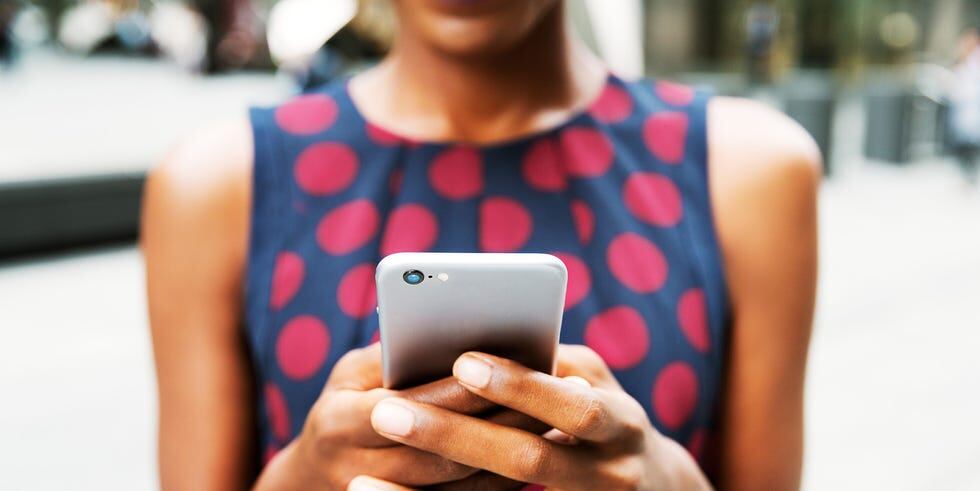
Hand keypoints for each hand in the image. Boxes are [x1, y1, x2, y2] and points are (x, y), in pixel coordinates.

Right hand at [254, 343, 542, 489]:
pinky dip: (498, 483)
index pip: (414, 407)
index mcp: (341, 423)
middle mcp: (357, 469)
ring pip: (456, 486)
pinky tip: (530, 456)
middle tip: (547, 400)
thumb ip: (393, 357)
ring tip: (550, 426)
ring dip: (506, 457)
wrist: (312, 477)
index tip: (510, 367)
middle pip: (441, 454)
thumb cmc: (342, 406)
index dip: (464, 391)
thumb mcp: (352, 375)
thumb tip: (448, 332)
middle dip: (496, 425)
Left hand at [361, 345, 711, 490]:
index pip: (572, 407)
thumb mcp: (599, 384)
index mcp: (623, 424)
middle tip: (387, 413)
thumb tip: (496, 332)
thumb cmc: (609, 419)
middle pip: (528, 460)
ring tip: (360, 483)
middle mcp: (611, 474)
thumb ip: (555, 363)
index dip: (519, 385)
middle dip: (454, 436)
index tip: (462, 361)